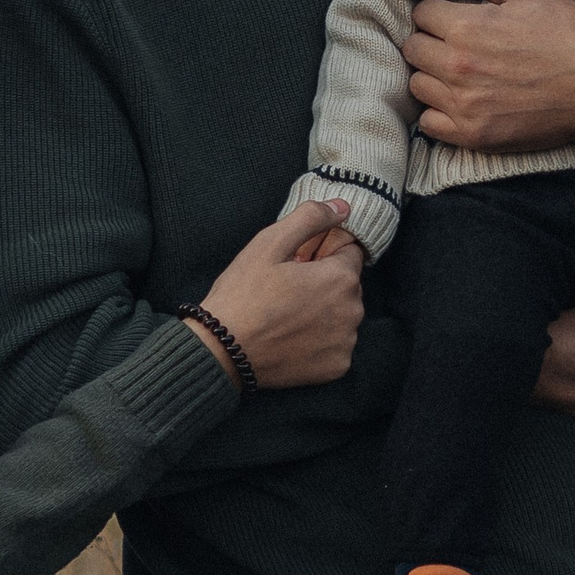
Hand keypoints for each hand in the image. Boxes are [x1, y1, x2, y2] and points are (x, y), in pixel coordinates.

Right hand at [189, 203, 363, 389]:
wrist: (222, 350)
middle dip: (324, 283)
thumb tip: (342, 207)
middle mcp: (352, 311)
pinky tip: (292, 338)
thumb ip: (310, 218)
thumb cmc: (243, 295)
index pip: (349, 253)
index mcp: (341, 278)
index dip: (322, 255)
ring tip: (286, 315)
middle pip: (347, 285)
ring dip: (324, 312)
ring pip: (342, 315)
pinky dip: (320, 340)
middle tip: (286, 290)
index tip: (297, 265)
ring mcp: (346, 342)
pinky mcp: (337, 367)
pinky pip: (336, 344)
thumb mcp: (269, 243)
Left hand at [407, 0, 574, 157]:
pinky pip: (428, 124)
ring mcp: (463, 105)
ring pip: (417, 85)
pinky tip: (461, 102)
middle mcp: (457, 67)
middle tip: (456, 44)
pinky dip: (438, 113)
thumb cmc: (570, 34)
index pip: (421, 14)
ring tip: (460, 73)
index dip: (438, 11)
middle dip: (431, 41)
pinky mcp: (472, 136)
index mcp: (466, 27)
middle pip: (413, 49)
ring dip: (433, 76)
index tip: (455, 17)